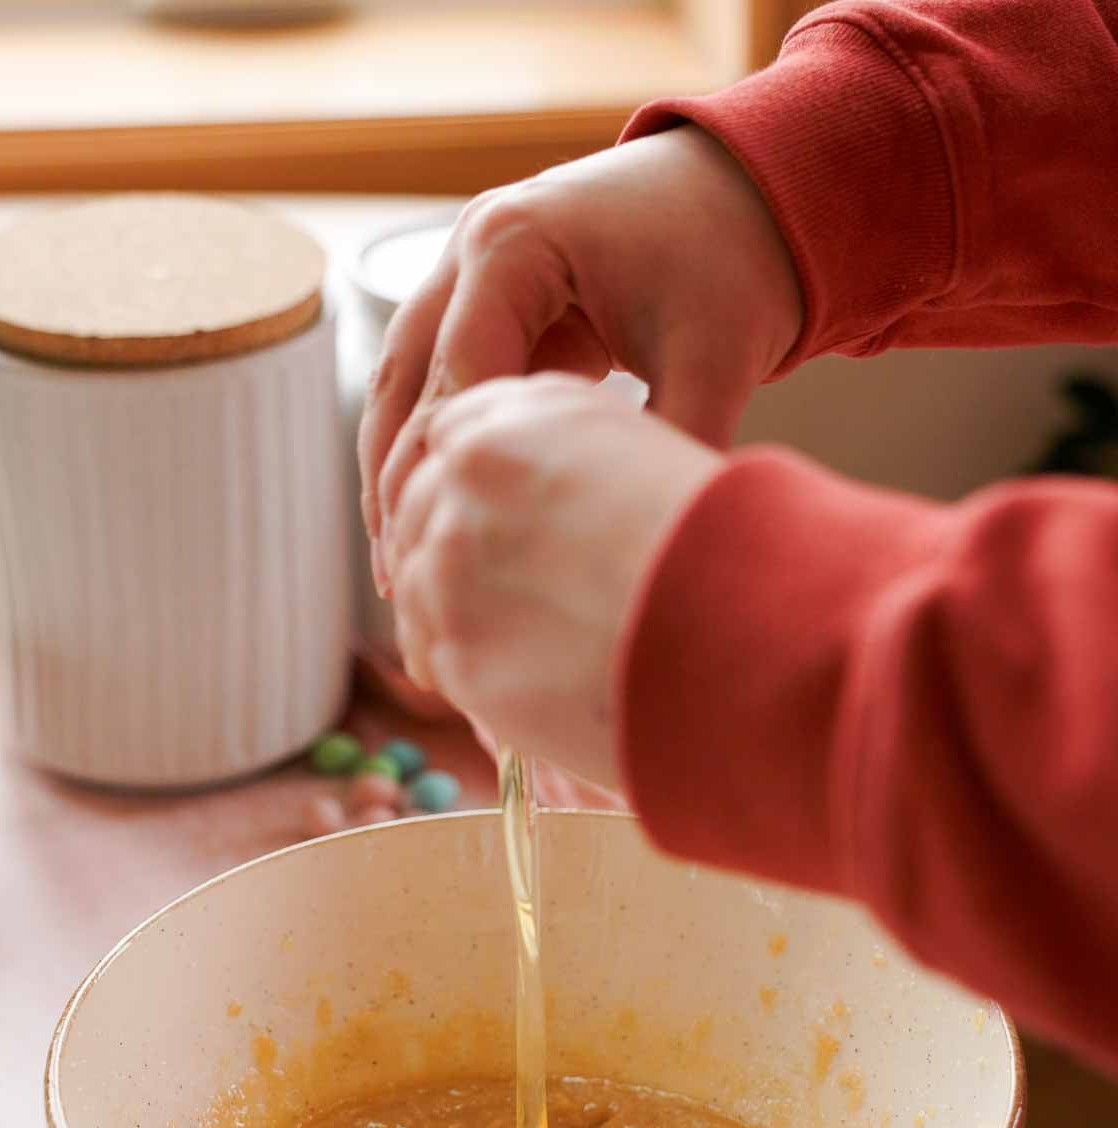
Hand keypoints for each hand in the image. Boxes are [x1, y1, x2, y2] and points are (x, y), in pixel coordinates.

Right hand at [359, 126, 800, 588]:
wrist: (742, 190)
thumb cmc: (730, 259)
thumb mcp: (714, 355)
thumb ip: (679, 442)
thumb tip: (660, 545)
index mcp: (516, 242)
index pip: (458, 370)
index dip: (450, 467)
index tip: (452, 553)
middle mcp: (471, 247)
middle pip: (403, 381)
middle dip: (398, 484)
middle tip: (399, 583)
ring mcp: (464, 271)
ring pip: (400, 387)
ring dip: (393, 474)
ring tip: (395, 570)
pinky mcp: (478, 305)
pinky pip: (431, 386)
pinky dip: (424, 452)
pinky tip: (428, 527)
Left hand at [386, 375, 721, 789]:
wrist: (745, 628)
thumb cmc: (730, 548)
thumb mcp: (655, 460)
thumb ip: (584, 467)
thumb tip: (562, 510)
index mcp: (530, 407)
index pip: (457, 433)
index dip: (469, 482)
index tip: (485, 517)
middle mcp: (475, 469)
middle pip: (420, 505)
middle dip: (443, 547)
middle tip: (477, 587)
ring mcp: (451, 558)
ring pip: (416, 581)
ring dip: (444, 610)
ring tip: (498, 643)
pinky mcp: (452, 642)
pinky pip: (430, 652)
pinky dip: (455, 668)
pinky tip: (499, 685)